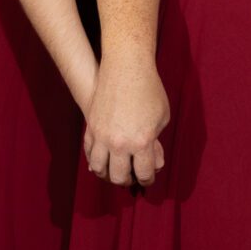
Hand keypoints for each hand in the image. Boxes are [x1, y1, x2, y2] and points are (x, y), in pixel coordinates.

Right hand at [82, 57, 168, 186]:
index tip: (148, 180)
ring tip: (114, 173)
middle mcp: (119, 143)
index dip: (147, 180)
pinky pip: (89, 152)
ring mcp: (102, 136)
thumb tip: (153, 161)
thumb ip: (157, 142)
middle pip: (119, 176)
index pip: (143, 173)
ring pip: (99, 168)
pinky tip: (101, 162)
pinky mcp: (91, 127)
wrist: (126, 68)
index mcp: (141, 142)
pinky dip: (94, 161)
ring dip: (107, 174)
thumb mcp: (162, 117)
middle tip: (131, 179)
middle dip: (127, 181)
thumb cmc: (149, 90)